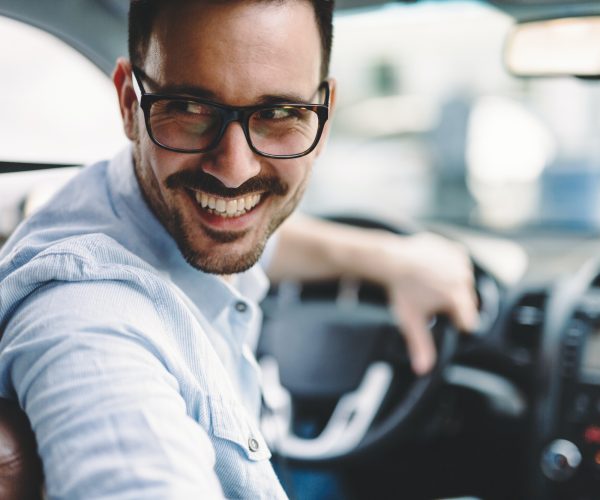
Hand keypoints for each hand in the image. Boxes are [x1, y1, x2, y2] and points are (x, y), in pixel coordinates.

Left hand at [372, 232, 478, 374]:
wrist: (390, 259)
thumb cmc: (401, 290)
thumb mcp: (411, 321)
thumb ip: (421, 346)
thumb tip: (423, 369)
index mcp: (458, 298)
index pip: (467, 321)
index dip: (453, 323)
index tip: (439, 317)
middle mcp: (464, 279)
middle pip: (465, 301)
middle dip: (450, 303)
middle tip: (428, 298)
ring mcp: (461, 262)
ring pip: (462, 282)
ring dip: (450, 284)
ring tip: (428, 283)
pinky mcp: (455, 249)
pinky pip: (457, 264)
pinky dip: (448, 267)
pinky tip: (431, 269)